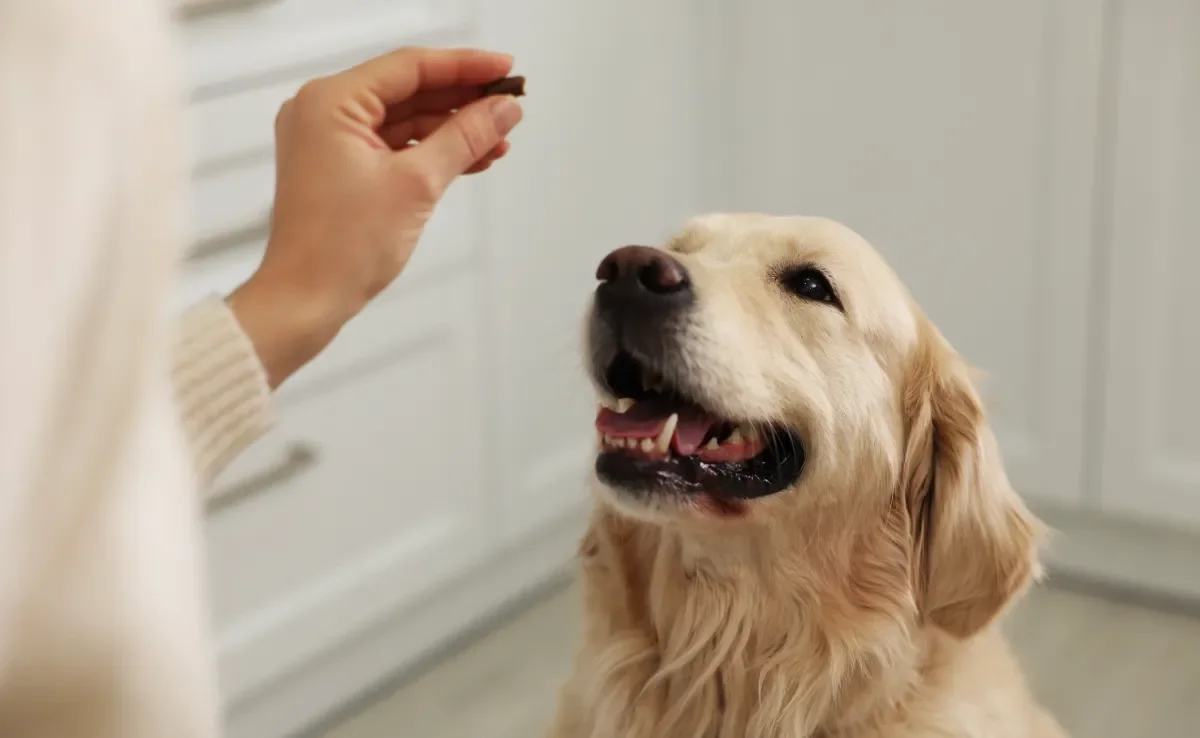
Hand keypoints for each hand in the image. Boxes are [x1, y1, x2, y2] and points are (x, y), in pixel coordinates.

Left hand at [228, 47, 522, 387]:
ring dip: (453, 129)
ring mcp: (330, 141)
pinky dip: (432, 151)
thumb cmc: (338, 248)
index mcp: (330, 102)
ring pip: (406, 119)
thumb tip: (501, 110)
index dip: (465, 67)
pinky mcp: (341, 168)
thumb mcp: (417, 184)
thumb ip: (464, 138)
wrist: (307, 300)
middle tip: (508, 104)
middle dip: (462, 99)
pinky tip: (473, 157)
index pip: (411, 67)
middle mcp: (323, 113)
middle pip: (409, 90)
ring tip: (499, 137)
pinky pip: (396, 146)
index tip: (504, 70)